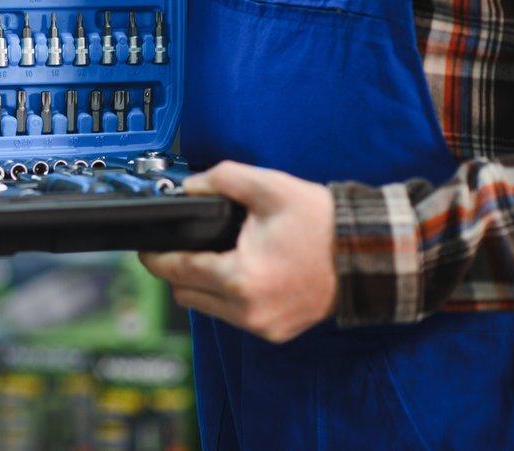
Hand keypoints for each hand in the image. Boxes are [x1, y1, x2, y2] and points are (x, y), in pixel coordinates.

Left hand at [139, 161, 336, 342]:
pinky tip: (241, 271)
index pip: (177, 271)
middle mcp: (248, 310)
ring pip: (206, 308)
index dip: (155, 256)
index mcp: (241, 277)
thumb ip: (220, 179)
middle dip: (178, 269)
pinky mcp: (276, 332)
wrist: (367, 253)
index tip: (146, 247)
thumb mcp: (268, 187)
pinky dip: (228, 296)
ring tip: (217, 255)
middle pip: (184, 294)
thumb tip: (189, 188)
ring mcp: (263, 326)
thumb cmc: (321, 222)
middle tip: (185, 244)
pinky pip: (233, 316)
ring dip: (202, 285)